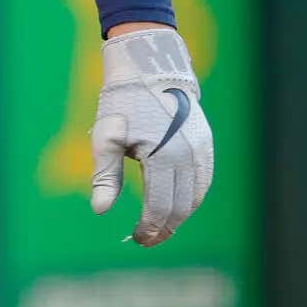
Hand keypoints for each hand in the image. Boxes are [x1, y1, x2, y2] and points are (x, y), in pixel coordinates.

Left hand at [89, 26, 214, 245]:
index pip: (160, 207)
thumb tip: (100, 211)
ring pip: (195, 197)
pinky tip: (176, 205)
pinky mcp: (206, 145)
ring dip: (179, 216)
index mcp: (163, 157)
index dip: (149, 228)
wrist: (150, 67)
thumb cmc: (122, 101)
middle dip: (164, 228)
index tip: (136, 239)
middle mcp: (188, 157)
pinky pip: (203, 181)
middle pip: (181, 208)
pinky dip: (191, 198)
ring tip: (159, 227)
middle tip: (146, 239)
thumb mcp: (106, 136)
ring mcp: (201, 151)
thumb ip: (105, 176)